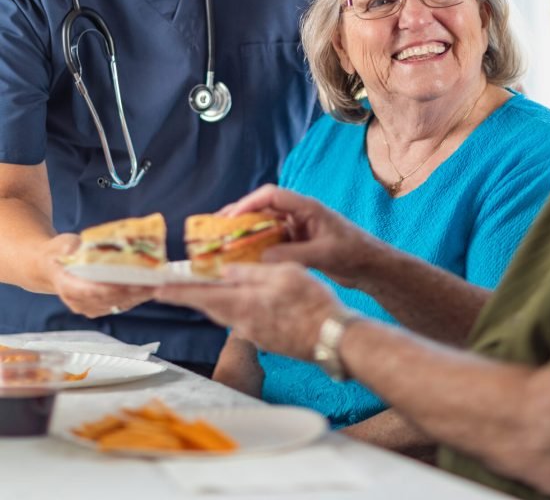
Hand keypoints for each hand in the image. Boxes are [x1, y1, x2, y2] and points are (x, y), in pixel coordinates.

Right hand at [50, 233, 155, 316]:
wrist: (51, 266)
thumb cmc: (59, 253)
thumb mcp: (62, 244)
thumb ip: (71, 247)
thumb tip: (81, 248)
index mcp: (67, 285)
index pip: (91, 291)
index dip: (111, 289)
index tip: (130, 282)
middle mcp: (78, 301)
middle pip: (109, 298)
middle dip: (132, 290)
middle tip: (153, 281)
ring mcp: (89, 306)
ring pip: (117, 303)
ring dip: (138, 295)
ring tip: (157, 284)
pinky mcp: (100, 307)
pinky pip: (120, 304)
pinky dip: (136, 297)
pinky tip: (151, 288)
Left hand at [157, 262, 340, 359]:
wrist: (333, 339)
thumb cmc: (312, 304)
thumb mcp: (284, 274)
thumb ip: (253, 272)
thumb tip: (228, 270)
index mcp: (243, 304)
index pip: (200, 297)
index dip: (177, 293)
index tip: (156, 289)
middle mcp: (243, 323)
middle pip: (212, 306)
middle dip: (197, 295)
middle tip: (183, 284)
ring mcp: (255, 335)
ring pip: (230, 313)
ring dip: (220, 300)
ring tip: (218, 286)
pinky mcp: (268, 340)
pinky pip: (246, 320)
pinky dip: (241, 307)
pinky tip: (252, 299)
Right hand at [221, 184, 390, 288]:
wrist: (371, 267)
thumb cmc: (354, 253)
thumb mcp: (324, 255)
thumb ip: (293, 255)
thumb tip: (260, 258)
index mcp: (307, 208)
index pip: (272, 196)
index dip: (248, 203)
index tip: (229, 218)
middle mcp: (300, 214)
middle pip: (263, 207)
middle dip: (239, 216)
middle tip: (215, 229)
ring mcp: (298, 228)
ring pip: (264, 224)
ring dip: (244, 232)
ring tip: (221, 242)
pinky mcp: (298, 242)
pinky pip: (271, 240)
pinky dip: (255, 246)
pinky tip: (241, 258)